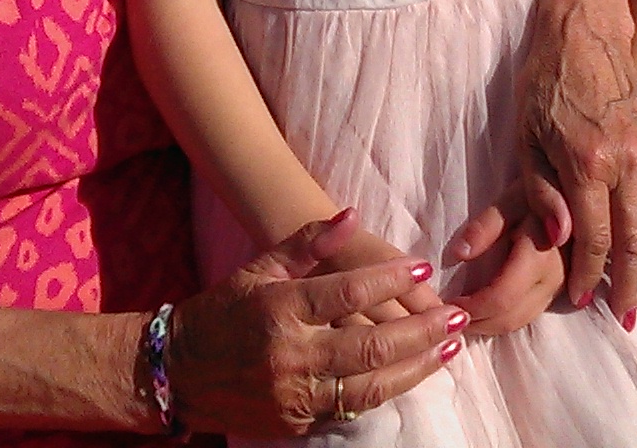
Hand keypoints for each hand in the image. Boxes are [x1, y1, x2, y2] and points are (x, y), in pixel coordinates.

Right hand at [168, 212, 468, 436]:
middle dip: (421, 331)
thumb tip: (352, 215)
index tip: (423, 268)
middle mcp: (289, 354)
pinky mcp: (298, 421)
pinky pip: (353, 407)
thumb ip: (307, 243)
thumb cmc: (224, 311)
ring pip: (370, 385)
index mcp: (279, 308)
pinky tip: (415, 375)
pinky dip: (388, 391)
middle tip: (458, 317)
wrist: (178, 372)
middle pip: (370, 346)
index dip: (389, 279)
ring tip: (450, 348)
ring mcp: (294, 393)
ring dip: (417, 367)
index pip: (347, 292)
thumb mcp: (259, 268)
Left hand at [442, 176, 570, 336]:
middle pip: (511, 318)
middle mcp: (555, 278)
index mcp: (540, 254)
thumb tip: (459, 255)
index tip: (446, 304)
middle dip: (477, 323)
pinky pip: (530, 315)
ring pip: (521, 321)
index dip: (472, 307)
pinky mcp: (562, 291)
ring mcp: (562, 287)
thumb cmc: (538, 193)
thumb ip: (485, 226)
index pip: (502, 297)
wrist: (577, 195)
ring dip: (489, 325)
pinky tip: (484, 311)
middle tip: (447, 314)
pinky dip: (503, 319)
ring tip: (461, 314)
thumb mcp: (509, 200)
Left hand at [514, 0, 636, 323]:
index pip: (593, 238)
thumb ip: (541, 193)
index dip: (588, 276)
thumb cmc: (544, 86)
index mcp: (587, 161)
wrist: (584, 33)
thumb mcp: (526, 139)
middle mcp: (627, 159)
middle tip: (624, 317)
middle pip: (634, 240)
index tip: (582, 300)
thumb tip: (561, 241)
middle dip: (628, 285)